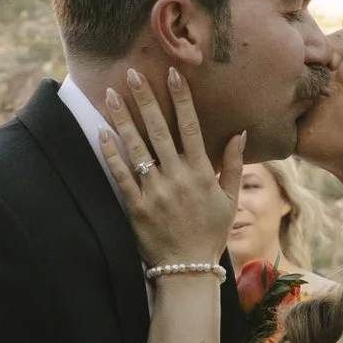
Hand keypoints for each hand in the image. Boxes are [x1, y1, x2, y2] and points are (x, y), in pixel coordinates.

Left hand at [96, 67, 240, 268]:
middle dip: (145, 99)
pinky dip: (110, 154)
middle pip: (160, 130)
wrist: (187, 270)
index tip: (172, 74)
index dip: (181, 99)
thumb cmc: (210, 233)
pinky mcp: (136, 206)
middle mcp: (178, 178)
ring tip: (108, 94)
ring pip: (137, 147)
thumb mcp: (230, 200)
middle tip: (132, 73)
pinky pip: (121, 175)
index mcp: (202, 173)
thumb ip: (235, 165)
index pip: (191, 127)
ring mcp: (156, 191)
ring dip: (122, 119)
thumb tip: (241, 132)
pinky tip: (100, 132)